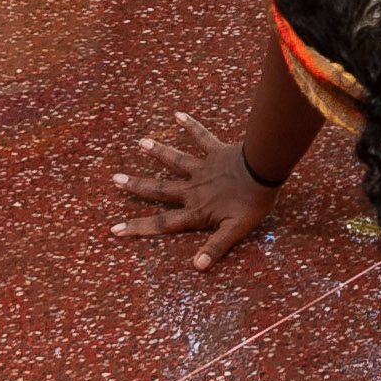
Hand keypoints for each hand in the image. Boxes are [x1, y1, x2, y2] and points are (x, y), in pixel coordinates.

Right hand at [105, 109, 281, 272]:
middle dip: (137, 186)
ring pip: (175, 160)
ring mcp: (203, 168)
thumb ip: (216, 247)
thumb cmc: (253, 203)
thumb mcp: (235, 231)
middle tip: (115, 179)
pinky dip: (190, 125)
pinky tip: (178, 114)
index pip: (162, 223)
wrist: (265, 171)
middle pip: (160, 189)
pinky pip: (201, 137)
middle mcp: (194, 189)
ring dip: (158, 151)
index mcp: (197, 210)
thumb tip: (197, 266)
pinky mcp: (215, 151)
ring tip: (141, 143)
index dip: (138, 227)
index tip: (115, 228)